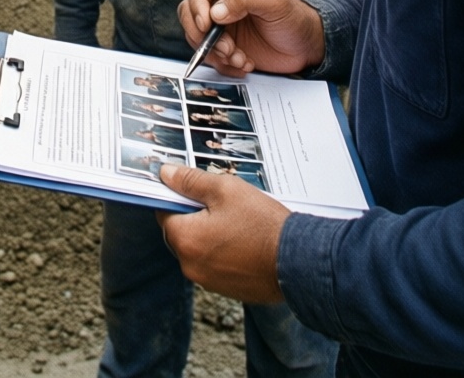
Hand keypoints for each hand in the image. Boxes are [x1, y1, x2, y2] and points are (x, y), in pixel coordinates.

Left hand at [155, 163, 287, 303]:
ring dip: (208, 235)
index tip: (192, 189)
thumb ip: (191, 181)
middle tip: (219, 203)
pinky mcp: (226, 290)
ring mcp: (208, 281)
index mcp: (185, 239)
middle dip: (193, 216)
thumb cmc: (262, 224)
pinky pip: (214, 265)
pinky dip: (222, 253)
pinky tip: (243, 240)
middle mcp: (191, 266)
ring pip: (197, 250)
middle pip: (179, 233)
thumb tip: (166, 174)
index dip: (176, 197)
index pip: (164, 212)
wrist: (299, 262)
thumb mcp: (225, 189)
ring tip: (236, 221)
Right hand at [178, 0, 324, 75]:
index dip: (197, 3)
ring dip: (215, 52)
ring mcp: (220, 24)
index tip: (206, 24)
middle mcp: (220, 0)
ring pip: (196, 36)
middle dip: (203, 34)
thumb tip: (215, 13)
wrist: (305, 46)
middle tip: (225, 47)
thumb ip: (244, 1)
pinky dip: (224, 64)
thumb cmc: (294, 17)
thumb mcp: (274, 3)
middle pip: (189, 11)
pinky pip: (209, 56)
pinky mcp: (224, 45)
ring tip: (240, 57)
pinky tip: (245, 63)